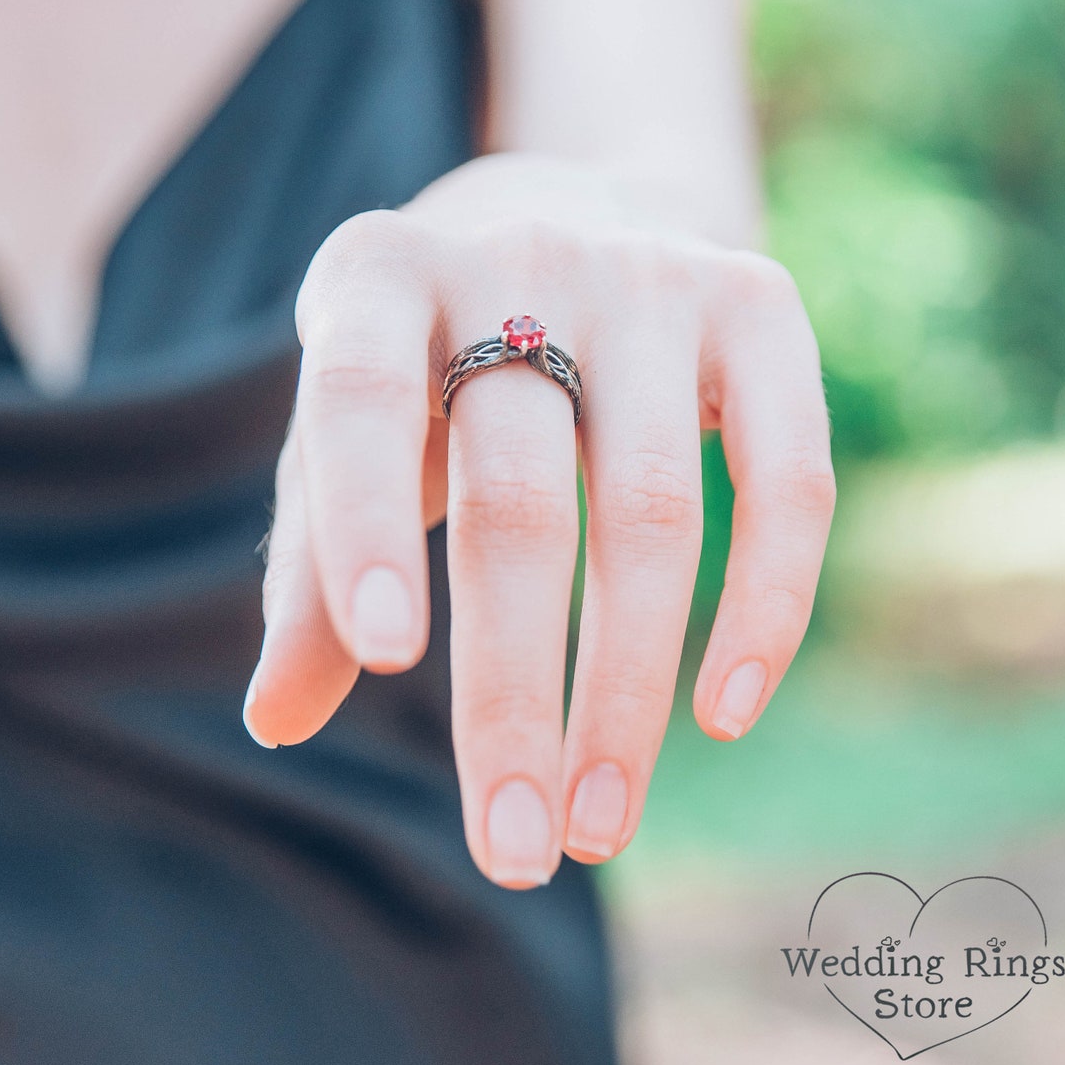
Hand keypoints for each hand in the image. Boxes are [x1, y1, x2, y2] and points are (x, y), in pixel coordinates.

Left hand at [242, 153, 834, 888]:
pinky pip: (789, 474)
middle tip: (514, 847)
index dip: (367, 526)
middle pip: (518, 495)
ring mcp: (649, 273)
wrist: (562, 217)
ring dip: (629, 691)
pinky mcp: (759, 298)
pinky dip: (765, 604)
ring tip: (599, 824)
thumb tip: (275, 719)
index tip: (390, 665)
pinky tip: (723, 712)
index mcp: (379, 277)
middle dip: (514, 690)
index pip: (362, 402)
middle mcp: (517, 254)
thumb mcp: (350, 441)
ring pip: (655, 509)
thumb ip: (313, 566)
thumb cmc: (431, 368)